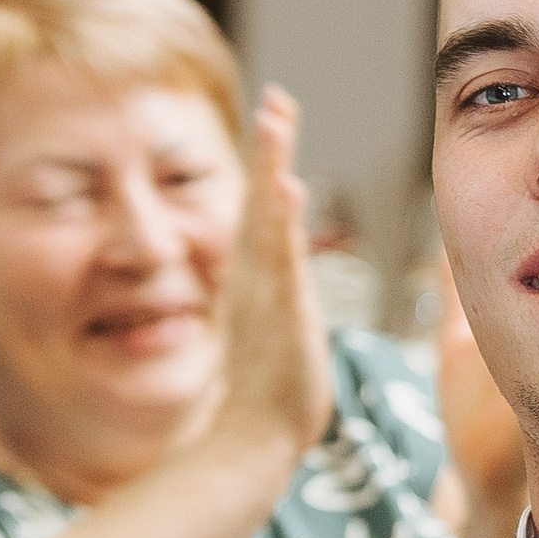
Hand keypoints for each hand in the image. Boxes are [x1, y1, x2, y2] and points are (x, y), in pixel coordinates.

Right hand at [214, 87, 332, 454]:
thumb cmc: (268, 393)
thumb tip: (282, 279)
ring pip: (267, 220)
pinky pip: (280, 260)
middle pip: (260, 200)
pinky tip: (287, 187)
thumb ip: (277, 300)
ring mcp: (265, 293)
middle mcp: (256, 278)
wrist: (252, 439)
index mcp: (258, 278)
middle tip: (276, 98)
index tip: (277, 111)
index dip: (269, 160)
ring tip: (276, 121)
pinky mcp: (280, 315)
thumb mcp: (276, 331)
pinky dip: (281, 222)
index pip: (264, 208)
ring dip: (271, 168)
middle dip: (268, 148)